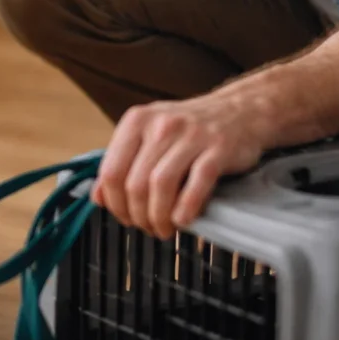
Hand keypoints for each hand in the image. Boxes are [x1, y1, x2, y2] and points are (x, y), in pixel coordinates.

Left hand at [90, 91, 273, 238]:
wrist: (240, 110)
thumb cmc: (189, 130)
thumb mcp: (149, 135)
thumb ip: (121, 163)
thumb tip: (98, 198)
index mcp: (136, 121)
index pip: (111, 171)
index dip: (115, 204)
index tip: (125, 218)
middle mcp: (160, 125)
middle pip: (135, 183)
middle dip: (138, 216)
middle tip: (147, 228)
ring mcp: (191, 135)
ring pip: (161, 185)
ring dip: (159, 217)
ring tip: (164, 229)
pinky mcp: (218, 148)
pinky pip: (196, 184)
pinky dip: (186, 208)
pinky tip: (184, 220)